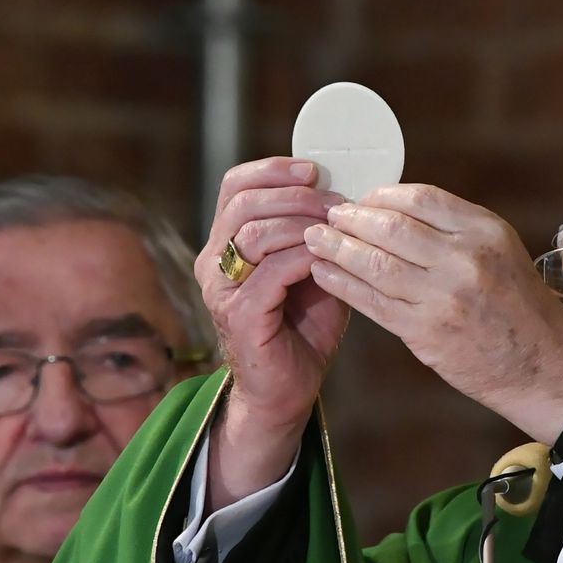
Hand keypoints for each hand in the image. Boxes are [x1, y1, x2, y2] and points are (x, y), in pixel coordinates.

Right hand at [196, 157, 348, 507]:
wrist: (287, 392)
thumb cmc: (302, 330)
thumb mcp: (313, 270)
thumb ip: (318, 234)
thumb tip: (348, 195)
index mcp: (225, 245)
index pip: (235, 187)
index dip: (272, 169)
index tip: (313, 170)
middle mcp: (213, 263)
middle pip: (243, 202)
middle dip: (295, 194)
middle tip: (336, 201)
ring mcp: (221, 290)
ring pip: (253, 232)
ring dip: (302, 222)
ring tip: (337, 227)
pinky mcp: (239, 315)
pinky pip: (270, 271)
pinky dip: (304, 257)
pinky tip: (328, 260)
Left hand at [302, 184, 562, 443]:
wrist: (542, 367)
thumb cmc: (517, 306)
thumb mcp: (499, 250)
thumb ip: (452, 230)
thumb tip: (391, 211)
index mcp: (485, 231)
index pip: (419, 198)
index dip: (381, 196)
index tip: (361, 200)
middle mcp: (465, 260)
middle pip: (391, 227)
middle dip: (351, 219)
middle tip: (327, 216)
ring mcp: (444, 298)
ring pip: (374, 264)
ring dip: (337, 249)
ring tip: (315, 240)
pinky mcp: (425, 333)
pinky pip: (372, 302)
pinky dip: (342, 284)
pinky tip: (324, 273)